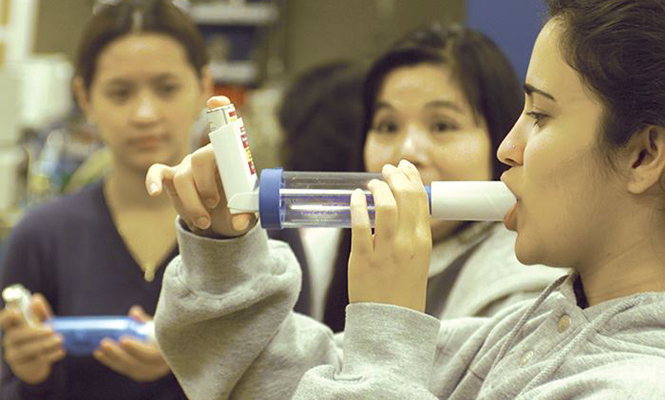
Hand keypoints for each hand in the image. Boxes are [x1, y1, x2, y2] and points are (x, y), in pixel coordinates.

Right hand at [0, 293, 65, 383]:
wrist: (39, 363)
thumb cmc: (40, 337)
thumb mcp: (41, 323)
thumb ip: (39, 311)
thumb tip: (36, 298)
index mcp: (12, 328)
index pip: (3, 322)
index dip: (7, 316)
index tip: (16, 311)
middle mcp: (10, 342)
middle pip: (16, 336)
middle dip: (34, 332)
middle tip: (51, 329)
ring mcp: (14, 356)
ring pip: (26, 350)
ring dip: (44, 344)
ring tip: (59, 339)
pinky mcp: (23, 368)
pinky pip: (37, 361)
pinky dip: (51, 355)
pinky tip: (61, 351)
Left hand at [93, 306, 170, 381]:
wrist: (173, 343)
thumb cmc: (165, 330)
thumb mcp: (158, 323)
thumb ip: (145, 319)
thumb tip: (133, 312)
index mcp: (169, 350)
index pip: (152, 354)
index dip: (137, 349)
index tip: (122, 340)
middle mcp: (162, 365)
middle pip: (137, 364)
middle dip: (118, 355)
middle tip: (104, 343)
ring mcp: (152, 372)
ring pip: (130, 368)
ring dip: (112, 359)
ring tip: (98, 349)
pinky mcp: (143, 373)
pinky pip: (126, 369)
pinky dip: (112, 362)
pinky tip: (101, 354)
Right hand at [145, 96, 255, 237]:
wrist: (218, 223)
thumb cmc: (235, 210)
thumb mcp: (245, 214)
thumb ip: (245, 216)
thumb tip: (239, 223)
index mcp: (229, 156)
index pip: (226, 132)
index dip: (221, 112)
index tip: (217, 101)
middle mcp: (206, 155)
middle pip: (199, 160)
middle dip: (205, 186)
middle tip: (213, 205)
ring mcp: (186, 164)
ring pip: (183, 177)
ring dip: (191, 203)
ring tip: (204, 222)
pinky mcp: (171, 176)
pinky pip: (157, 172)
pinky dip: (153, 181)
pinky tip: (154, 192)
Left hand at [348, 160, 431, 311]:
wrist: (392, 322)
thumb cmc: (403, 288)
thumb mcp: (418, 258)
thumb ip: (411, 232)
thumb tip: (398, 204)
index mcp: (423, 241)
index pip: (421, 201)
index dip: (412, 179)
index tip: (404, 168)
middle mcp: (407, 243)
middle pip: (405, 198)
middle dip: (395, 177)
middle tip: (386, 170)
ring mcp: (385, 251)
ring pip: (384, 207)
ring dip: (377, 188)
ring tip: (370, 184)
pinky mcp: (363, 259)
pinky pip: (359, 225)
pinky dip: (356, 206)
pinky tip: (354, 197)